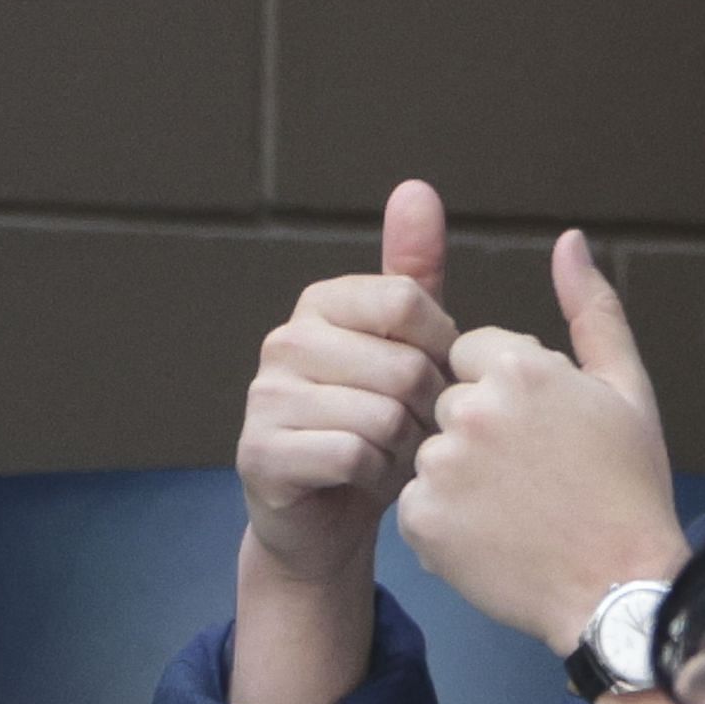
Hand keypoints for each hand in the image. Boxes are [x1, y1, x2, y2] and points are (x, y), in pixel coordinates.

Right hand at [237, 179, 456, 585]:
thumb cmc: (379, 420)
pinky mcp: (260, 453)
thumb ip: (413, 269)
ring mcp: (264, 396)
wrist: (329, 516)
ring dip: (406, 448)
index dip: (444, 349)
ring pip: (383, 415)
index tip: (436, 375)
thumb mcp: (407, 341)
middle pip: (405, 365)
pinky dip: (377, 477)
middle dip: (429, 409)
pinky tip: (365, 480)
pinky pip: (354, 456)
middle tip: (415, 429)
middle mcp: (284, 340)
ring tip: (391, 453)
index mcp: (323, 302)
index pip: (410, 301)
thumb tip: (416, 188)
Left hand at [399, 228, 688, 653]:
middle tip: (532, 474)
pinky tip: (493, 535)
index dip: (506, 390)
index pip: (472, 353)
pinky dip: (446, 520)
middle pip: (447, 399)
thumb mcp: (627, 388)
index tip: (540, 430)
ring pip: (429, 450)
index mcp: (521, 368)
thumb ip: (591, 308)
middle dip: (478, 429)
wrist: (619, 589)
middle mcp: (472, 410)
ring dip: (460, 474)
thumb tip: (569, 240)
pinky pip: (417, 503)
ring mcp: (441, 467)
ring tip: (515, 508)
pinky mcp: (420, 520)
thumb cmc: (630, 486)